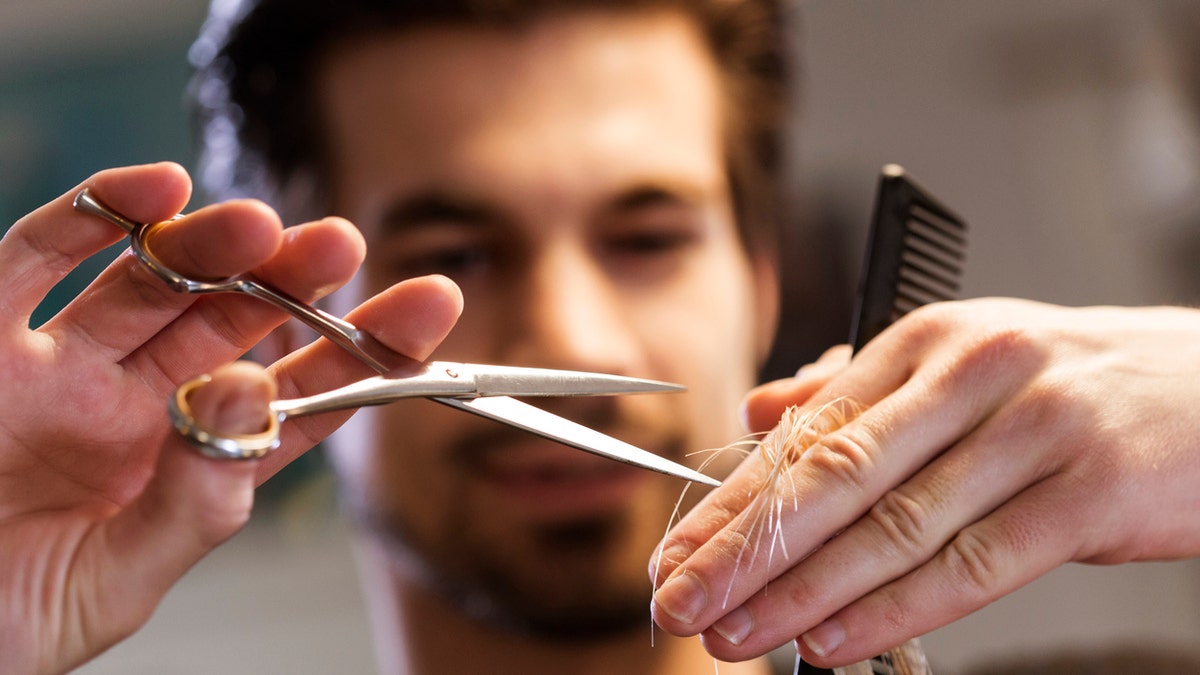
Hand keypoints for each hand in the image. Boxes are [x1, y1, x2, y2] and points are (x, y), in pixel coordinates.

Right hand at [0, 164, 462, 672]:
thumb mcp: (110, 588)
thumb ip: (191, 503)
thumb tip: (254, 393)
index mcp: (184, 471)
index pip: (294, 403)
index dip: (364, 355)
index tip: (429, 310)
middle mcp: (134, 407)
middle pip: (233, 326)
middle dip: (292, 283)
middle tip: (343, 243)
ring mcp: (60, 366)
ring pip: (151, 281)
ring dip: (210, 245)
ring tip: (259, 225)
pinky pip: (37, 256)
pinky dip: (95, 214)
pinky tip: (152, 190)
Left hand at [649, 298, 1199, 666]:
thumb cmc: (1077, 383)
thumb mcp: (961, 365)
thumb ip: (855, 390)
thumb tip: (758, 413)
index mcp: (926, 341)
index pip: (806, 433)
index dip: (731, 500)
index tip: (675, 551)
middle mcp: (969, 376)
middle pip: (832, 480)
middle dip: (744, 552)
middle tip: (682, 602)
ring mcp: (1030, 433)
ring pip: (891, 529)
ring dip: (802, 593)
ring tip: (739, 635)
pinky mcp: (1087, 495)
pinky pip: (970, 566)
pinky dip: (893, 612)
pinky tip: (834, 643)